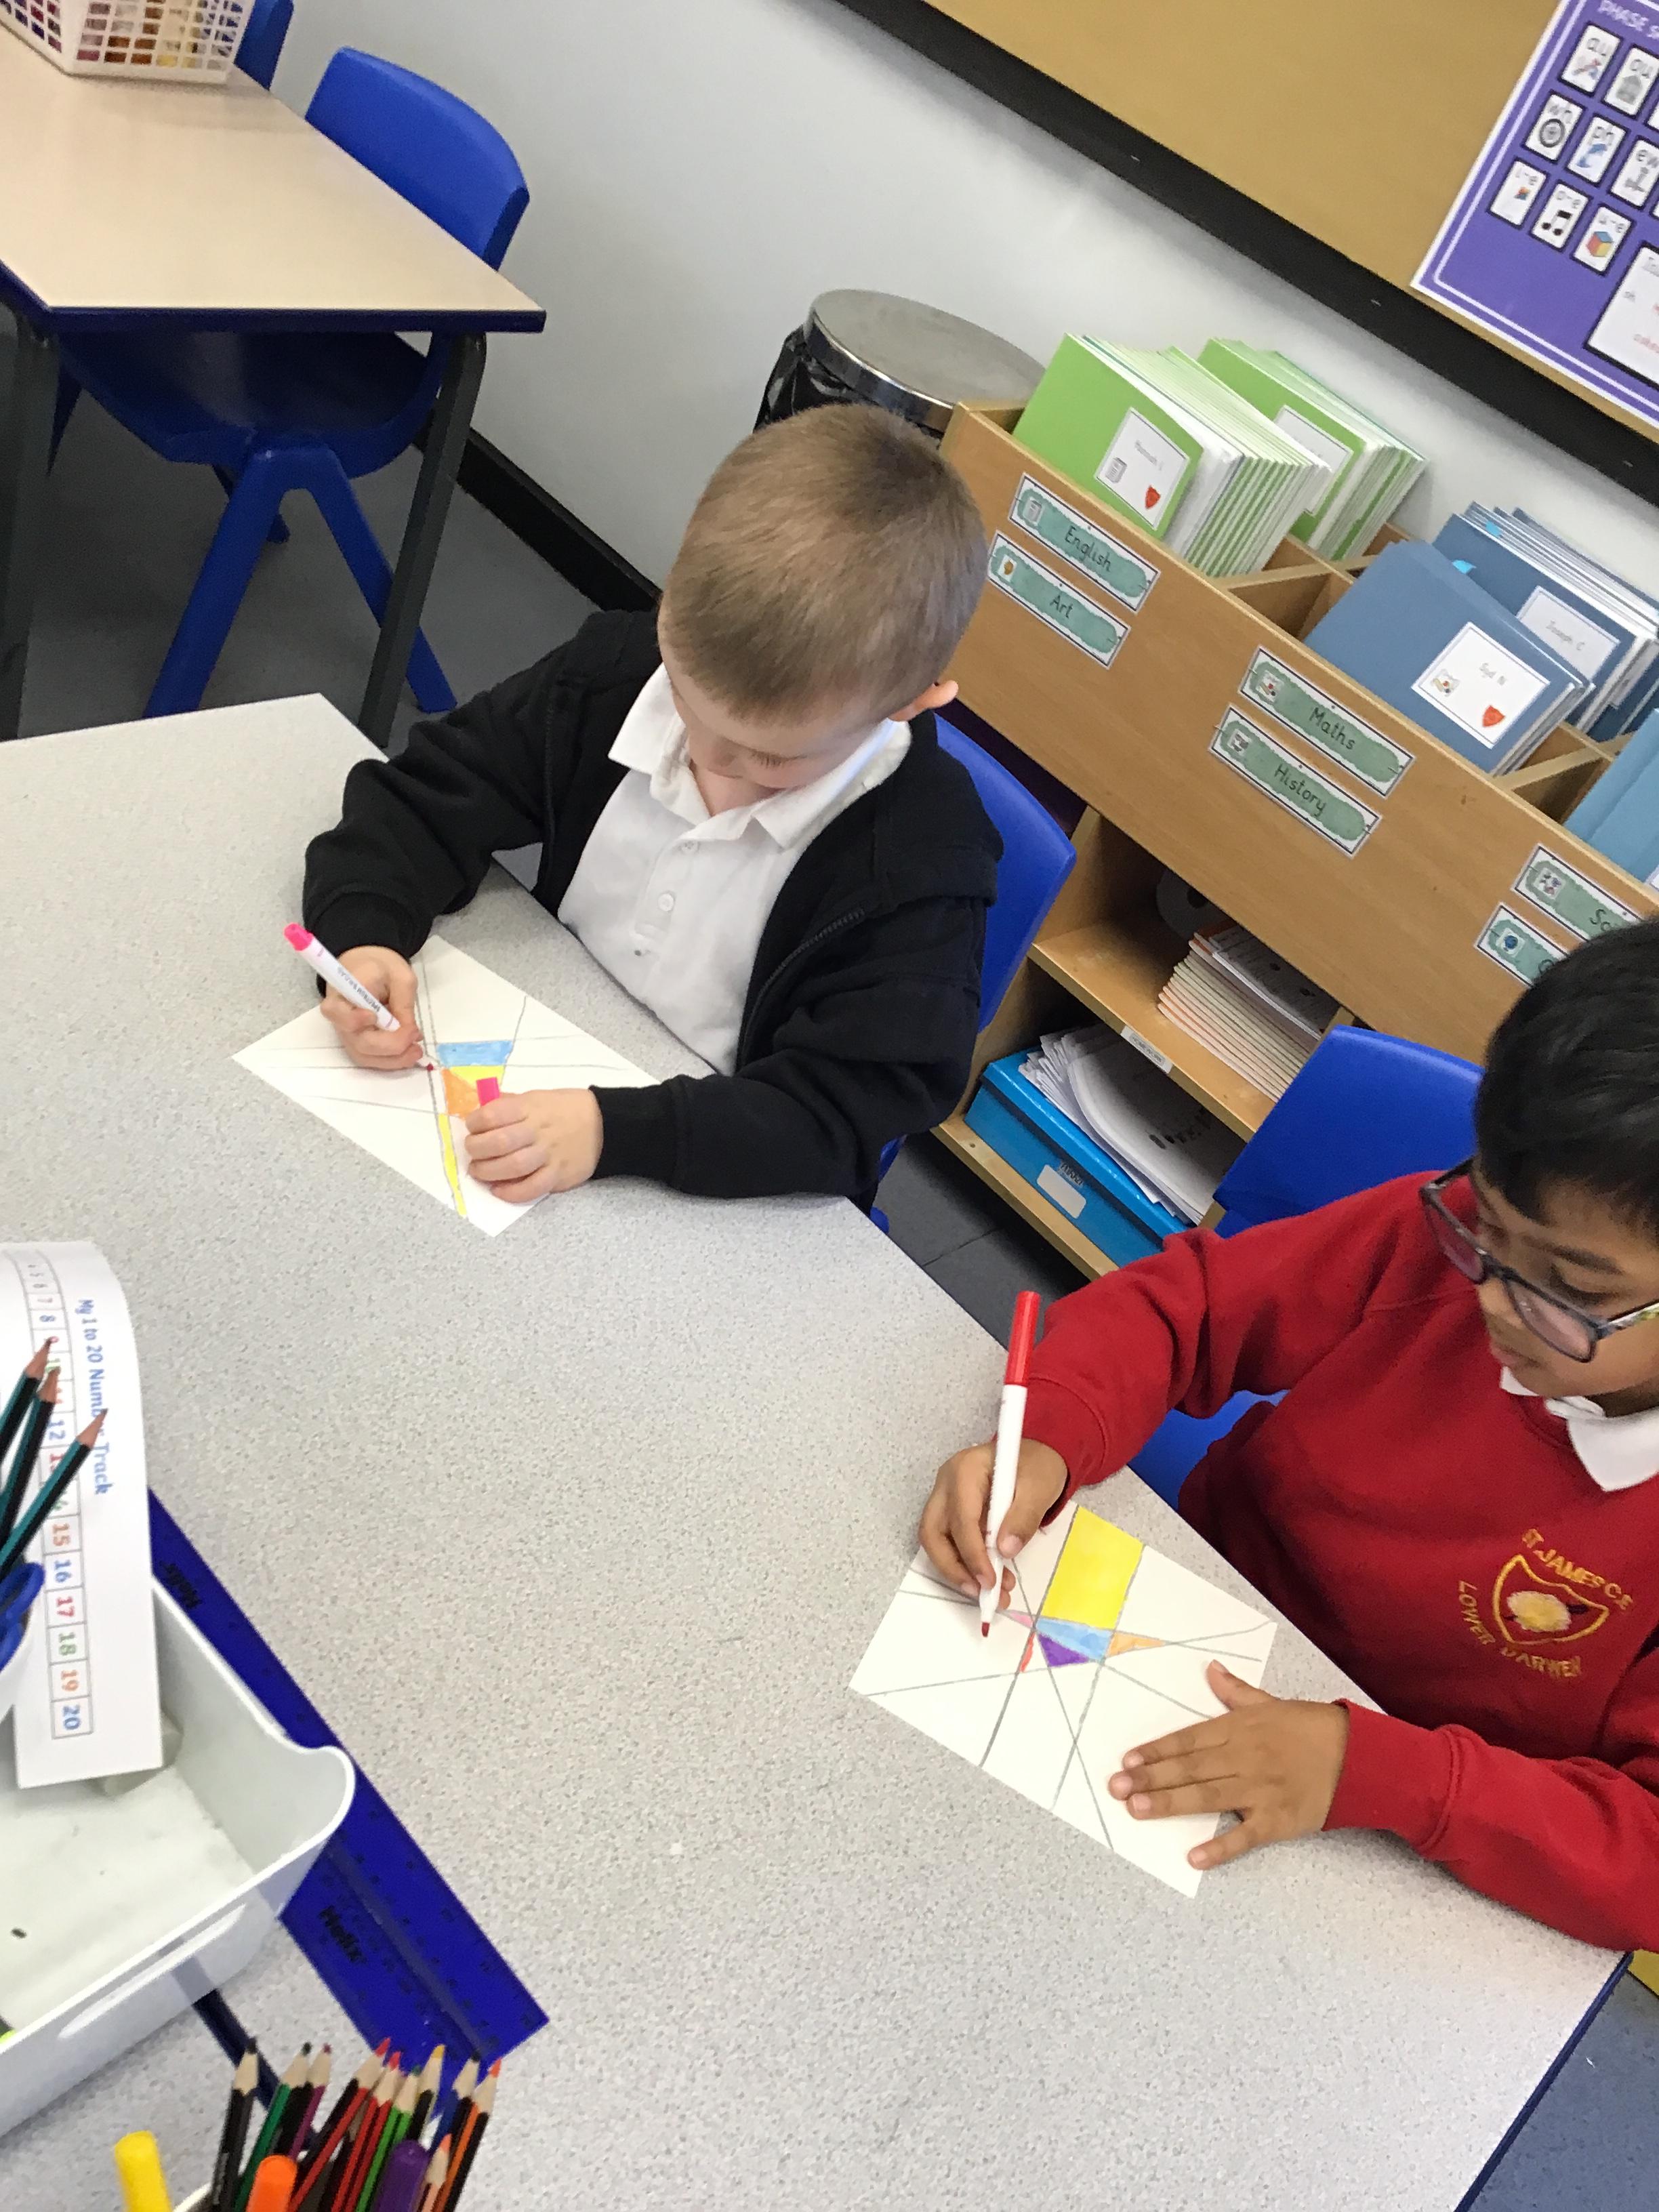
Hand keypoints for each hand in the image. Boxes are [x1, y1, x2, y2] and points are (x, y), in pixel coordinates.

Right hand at [320, 946, 422, 1069]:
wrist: (369, 968)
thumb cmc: (381, 968)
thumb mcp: (400, 976)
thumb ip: (403, 1002)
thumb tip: (408, 1030)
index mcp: (342, 993)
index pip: (336, 1012)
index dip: (353, 1019)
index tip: (374, 1016)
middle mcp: (340, 1018)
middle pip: (358, 1042)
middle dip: (390, 1044)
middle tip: (414, 1035)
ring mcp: (348, 1034)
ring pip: (365, 1056)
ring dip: (393, 1059)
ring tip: (417, 1051)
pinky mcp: (358, 1043)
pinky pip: (371, 1059)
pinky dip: (391, 1061)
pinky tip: (409, 1054)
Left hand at [464, 1087, 603, 1201]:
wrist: (604, 1125)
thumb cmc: (566, 1109)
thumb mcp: (538, 1096)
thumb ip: (510, 1103)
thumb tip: (480, 1110)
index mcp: (531, 1107)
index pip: (493, 1114)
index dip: (475, 1122)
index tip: (471, 1127)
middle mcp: (538, 1131)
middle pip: (499, 1142)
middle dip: (477, 1149)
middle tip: (472, 1151)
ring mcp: (549, 1154)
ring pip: (513, 1166)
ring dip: (489, 1171)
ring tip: (479, 1171)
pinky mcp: (558, 1175)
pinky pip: (532, 1188)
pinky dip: (512, 1192)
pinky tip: (499, 1190)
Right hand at [919, 1438, 1068, 1603]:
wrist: (1037, 1457)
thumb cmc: (1037, 1467)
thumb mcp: (1039, 1489)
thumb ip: (1023, 1519)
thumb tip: (1005, 1551)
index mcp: (966, 1469)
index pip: (960, 1518)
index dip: (972, 1553)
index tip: (989, 1581)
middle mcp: (947, 1483)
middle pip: (933, 1532)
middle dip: (953, 1567)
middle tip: (981, 1592)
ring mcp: (945, 1497)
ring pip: (936, 1541)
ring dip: (959, 1570)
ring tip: (993, 1591)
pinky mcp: (951, 1512)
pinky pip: (949, 1541)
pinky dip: (966, 1562)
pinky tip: (990, 1577)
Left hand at [1109, 1663, 1347, 1871]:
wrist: (1358, 1756)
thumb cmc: (1310, 1728)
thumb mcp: (1271, 1703)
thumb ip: (1235, 1692)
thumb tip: (1210, 1670)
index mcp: (1240, 1729)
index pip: (1188, 1739)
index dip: (1157, 1750)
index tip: (1127, 1760)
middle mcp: (1245, 1758)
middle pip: (1190, 1768)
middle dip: (1151, 1777)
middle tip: (1117, 1788)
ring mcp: (1260, 1790)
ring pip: (1207, 1797)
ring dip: (1170, 1804)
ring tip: (1138, 1809)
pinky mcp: (1278, 1820)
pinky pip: (1244, 1837)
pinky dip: (1219, 1848)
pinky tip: (1193, 1857)